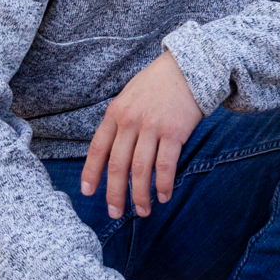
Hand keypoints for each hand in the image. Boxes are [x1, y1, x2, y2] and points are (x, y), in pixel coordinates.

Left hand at [80, 50, 203, 218]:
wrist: (190, 66)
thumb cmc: (160, 83)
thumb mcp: (130, 95)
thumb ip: (120, 120)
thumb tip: (113, 150)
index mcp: (116, 112)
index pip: (98, 148)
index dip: (91, 173)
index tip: (88, 193)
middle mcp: (131, 121)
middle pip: (118, 165)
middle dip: (115, 194)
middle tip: (115, 213)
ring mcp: (152, 126)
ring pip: (140, 170)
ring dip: (141, 195)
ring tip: (143, 211)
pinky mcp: (175, 132)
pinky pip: (165, 165)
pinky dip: (163, 184)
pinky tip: (163, 196)